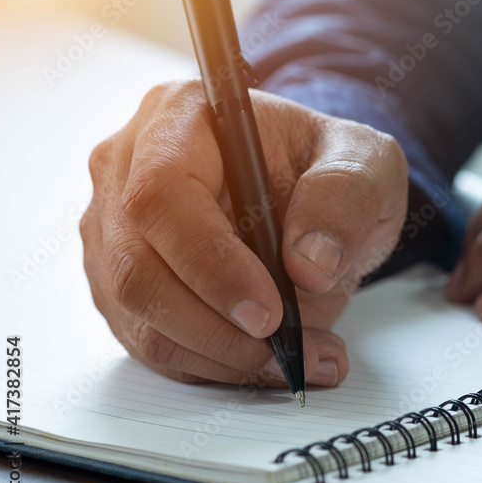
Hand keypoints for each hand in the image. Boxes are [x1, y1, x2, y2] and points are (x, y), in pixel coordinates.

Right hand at [81, 80, 407, 385]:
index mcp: (179, 117)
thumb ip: (345, 198)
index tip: (269, 310)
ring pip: (140, 316)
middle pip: (138, 268)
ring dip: (223, 354)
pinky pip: (152, 342)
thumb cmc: (328, 165)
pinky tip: (275, 361)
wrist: (315, 194)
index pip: (162, 195)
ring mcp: (116, 230)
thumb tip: (309, 264)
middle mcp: (128, 168)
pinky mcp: (123, 283)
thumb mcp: (365, 161)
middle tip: (289, 346)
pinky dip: (215, 365)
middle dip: (217, 326)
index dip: (210, 262)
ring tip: (303, 357)